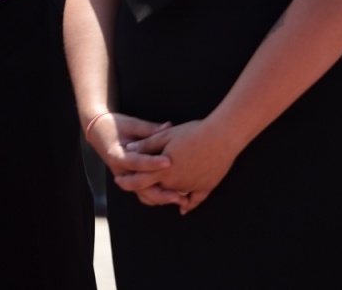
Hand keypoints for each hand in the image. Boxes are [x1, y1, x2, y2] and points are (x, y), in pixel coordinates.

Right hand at [82, 111, 178, 201]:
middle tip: (180, 193)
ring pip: (143, 195)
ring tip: (181, 199)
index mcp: (117, 156)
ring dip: (162, 199)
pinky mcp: (131, 182)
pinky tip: (175, 197)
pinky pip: (145, 194)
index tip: (169, 162)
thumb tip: (169, 126)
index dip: (152, 163)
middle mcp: (120, 172)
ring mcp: (125, 179)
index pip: (136, 162)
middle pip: (140, 187)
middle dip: (161, 192)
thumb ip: (149, 129)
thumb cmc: (116, 126)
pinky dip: (159, 198)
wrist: (100, 132)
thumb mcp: (131, 124)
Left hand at [121, 117, 239, 213]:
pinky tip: (184, 207)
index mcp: (163, 171)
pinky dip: (188, 204)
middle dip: (146, 188)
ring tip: (159, 190)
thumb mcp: (165, 136)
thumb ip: (146, 145)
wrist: (222, 137)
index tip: (119, 181)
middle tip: (136, 185)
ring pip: (174, 194)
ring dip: (166, 194)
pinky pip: (195, 200)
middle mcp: (176, 183)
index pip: (139, 181)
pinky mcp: (206, 187)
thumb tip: (129, 149)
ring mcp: (192, 187)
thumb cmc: (192, 133)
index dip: (127, 181)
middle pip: (156, 190)